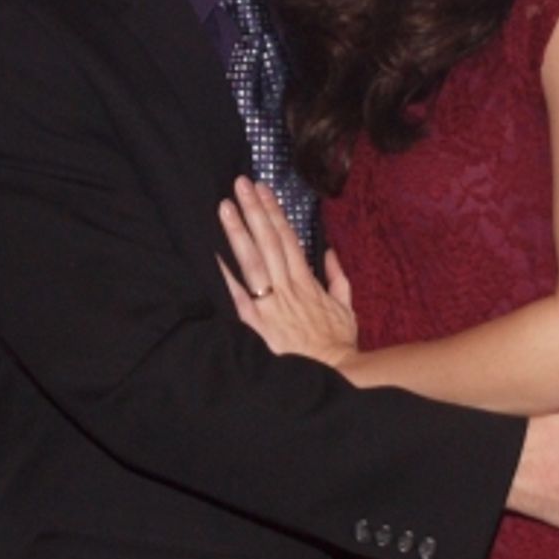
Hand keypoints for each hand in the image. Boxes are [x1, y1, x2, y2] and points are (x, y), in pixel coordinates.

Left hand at [218, 177, 358, 365]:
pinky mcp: (258, 324)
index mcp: (307, 281)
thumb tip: (330, 254)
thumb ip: (338, 279)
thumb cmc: (339, 345)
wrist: (336, 374)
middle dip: (254, 210)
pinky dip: (226, 274)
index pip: (288, 238)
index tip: (263, 190)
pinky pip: (239, 295)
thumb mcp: (346, 309)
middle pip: (269, 240)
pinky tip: (212, 254)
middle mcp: (287, 286)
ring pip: (253, 260)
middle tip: (240, 184)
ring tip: (226, 206)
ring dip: (239, 231)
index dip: (274, 212)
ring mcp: (272, 304)